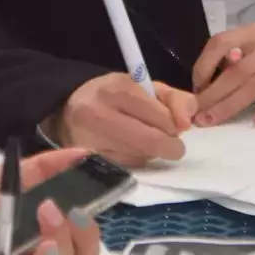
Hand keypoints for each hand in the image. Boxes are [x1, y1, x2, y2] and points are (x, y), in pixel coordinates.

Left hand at [0, 148, 105, 254]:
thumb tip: (81, 154)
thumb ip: (35, 170)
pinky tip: (26, 253)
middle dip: (78, 234)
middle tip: (55, 210)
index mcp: (31, 232)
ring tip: (42, 222)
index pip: (77, 238)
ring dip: (59, 248)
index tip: (85, 201)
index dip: (88, 225)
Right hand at [51, 73, 196, 167]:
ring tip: (144, 140)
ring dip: (152, 153)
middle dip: (170, 146)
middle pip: (151, 141)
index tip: (176, 124)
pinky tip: (129, 149)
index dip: (176, 125)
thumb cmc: (114, 96)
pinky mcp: (87, 159)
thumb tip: (187, 123)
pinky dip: (135, 160)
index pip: (161, 116)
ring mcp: (90, 140)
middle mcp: (99, 113)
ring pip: (140, 157)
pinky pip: (126, 167)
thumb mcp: (145, 87)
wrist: (68, 109)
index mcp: (117, 88)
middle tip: (171, 143)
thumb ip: (175, 99)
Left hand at [192, 24, 254, 127]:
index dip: (204, 66)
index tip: (195, 89)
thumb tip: (204, 85)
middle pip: (238, 70)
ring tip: (214, 121)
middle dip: (214, 94)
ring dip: (232, 105)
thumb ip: (231, 61)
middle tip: (198, 116)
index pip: (221, 42)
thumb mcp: (253, 52)